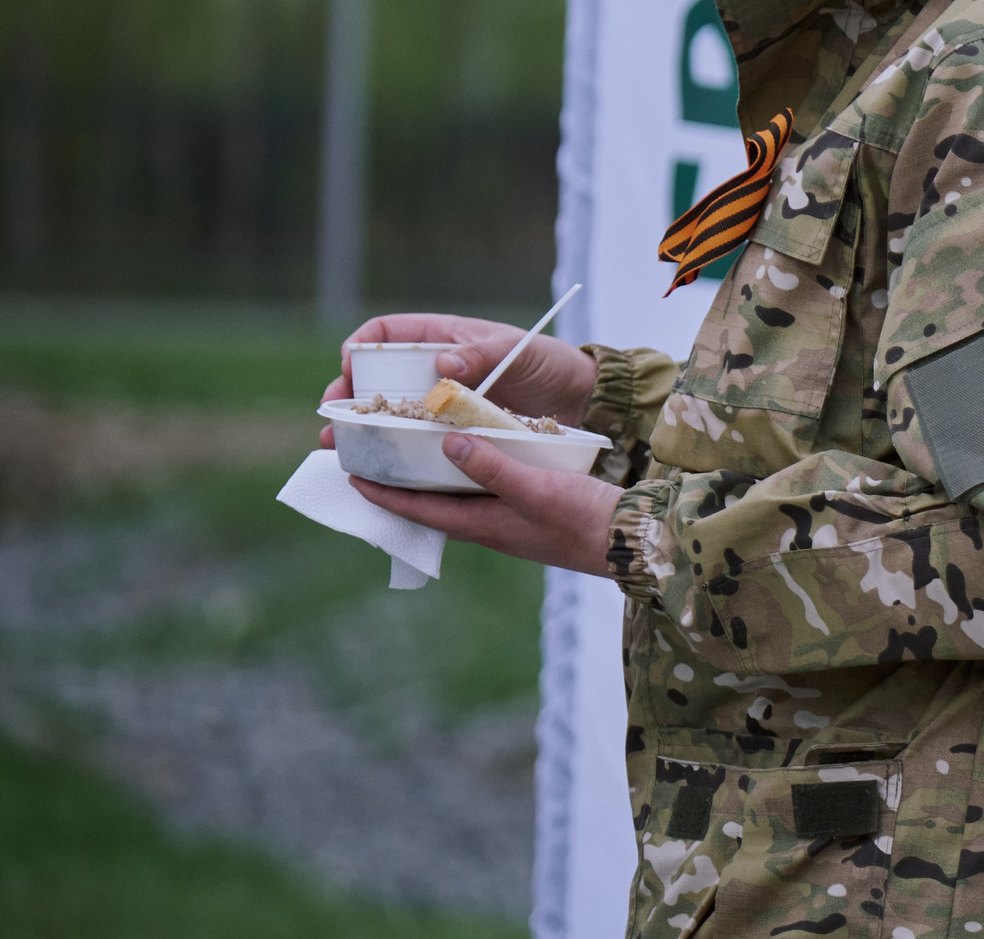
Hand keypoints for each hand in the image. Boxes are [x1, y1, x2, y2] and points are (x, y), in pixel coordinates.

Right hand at [321, 311, 599, 446]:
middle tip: (333, 419)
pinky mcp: (451, 432)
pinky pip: (412, 439)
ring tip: (339, 446)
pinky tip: (376, 467)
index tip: (350, 370)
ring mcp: (439, 403)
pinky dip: (391, 449)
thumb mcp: (517, 351)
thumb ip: (482, 354)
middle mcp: (432, 370)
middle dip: (347, 396)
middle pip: (374, 378)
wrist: (580, 398)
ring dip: (360, 428)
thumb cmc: (549, 363)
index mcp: (442, 339)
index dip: (360, 348)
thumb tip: (441, 364)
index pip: (384, 334)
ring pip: (387, 412)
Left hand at [352, 431, 620, 576]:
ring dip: (435, 480)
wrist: (631, 542)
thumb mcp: (535, 488)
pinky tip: (478, 455)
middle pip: (432, 506)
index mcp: (482, 525)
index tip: (351, 477)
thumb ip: (491, 466)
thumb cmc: (584, 519)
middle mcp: (489, 526)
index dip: (383, 494)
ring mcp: (510, 522)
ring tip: (417, 454)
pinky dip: (470, 474)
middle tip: (378, 460)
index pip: (418, 510)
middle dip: (403, 486)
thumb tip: (445, 441)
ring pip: (459, 500)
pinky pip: (486, 493)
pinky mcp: (531, 513)